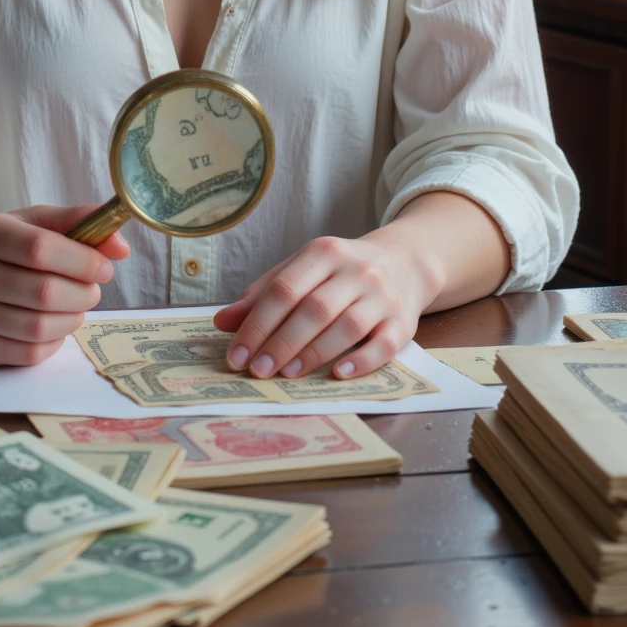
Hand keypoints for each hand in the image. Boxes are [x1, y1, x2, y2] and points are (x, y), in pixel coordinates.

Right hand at [0, 205, 129, 367]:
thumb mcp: (25, 224)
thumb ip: (74, 224)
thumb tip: (121, 246)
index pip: (42, 248)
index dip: (84, 260)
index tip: (104, 266)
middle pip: (47, 293)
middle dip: (84, 293)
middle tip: (92, 289)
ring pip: (42, 327)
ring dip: (74, 318)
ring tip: (75, 305)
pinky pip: (31, 353)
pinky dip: (55, 340)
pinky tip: (53, 325)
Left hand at [212, 229, 435, 380]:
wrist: (404, 262)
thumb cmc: (341, 272)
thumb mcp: (303, 270)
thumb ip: (264, 293)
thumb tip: (222, 322)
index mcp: (324, 252)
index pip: (284, 289)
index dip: (257, 324)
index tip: (237, 355)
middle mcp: (355, 270)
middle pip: (313, 309)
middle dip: (281, 343)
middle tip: (257, 370)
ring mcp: (382, 296)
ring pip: (347, 327)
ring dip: (314, 353)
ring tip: (287, 374)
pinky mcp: (403, 322)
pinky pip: (384, 344)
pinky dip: (361, 361)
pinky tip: (338, 374)